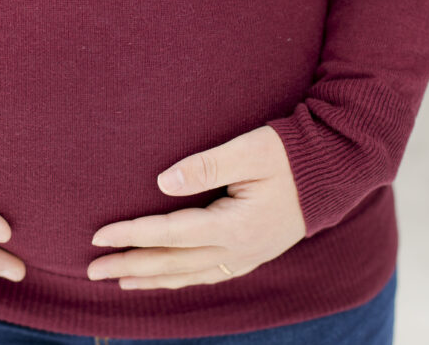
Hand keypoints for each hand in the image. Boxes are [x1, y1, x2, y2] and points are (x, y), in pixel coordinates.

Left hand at [84, 125, 306, 289]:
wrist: (337, 169)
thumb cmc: (293, 153)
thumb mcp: (250, 150)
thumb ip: (205, 166)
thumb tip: (162, 183)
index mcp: (235, 226)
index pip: (170, 235)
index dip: (132, 235)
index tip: (99, 236)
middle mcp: (239, 250)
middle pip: (173, 264)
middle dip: (130, 265)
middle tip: (91, 270)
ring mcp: (248, 256)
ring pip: (189, 275)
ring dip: (151, 277)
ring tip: (120, 279)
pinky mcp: (253, 253)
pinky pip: (208, 274)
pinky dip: (180, 279)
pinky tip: (166, 278)